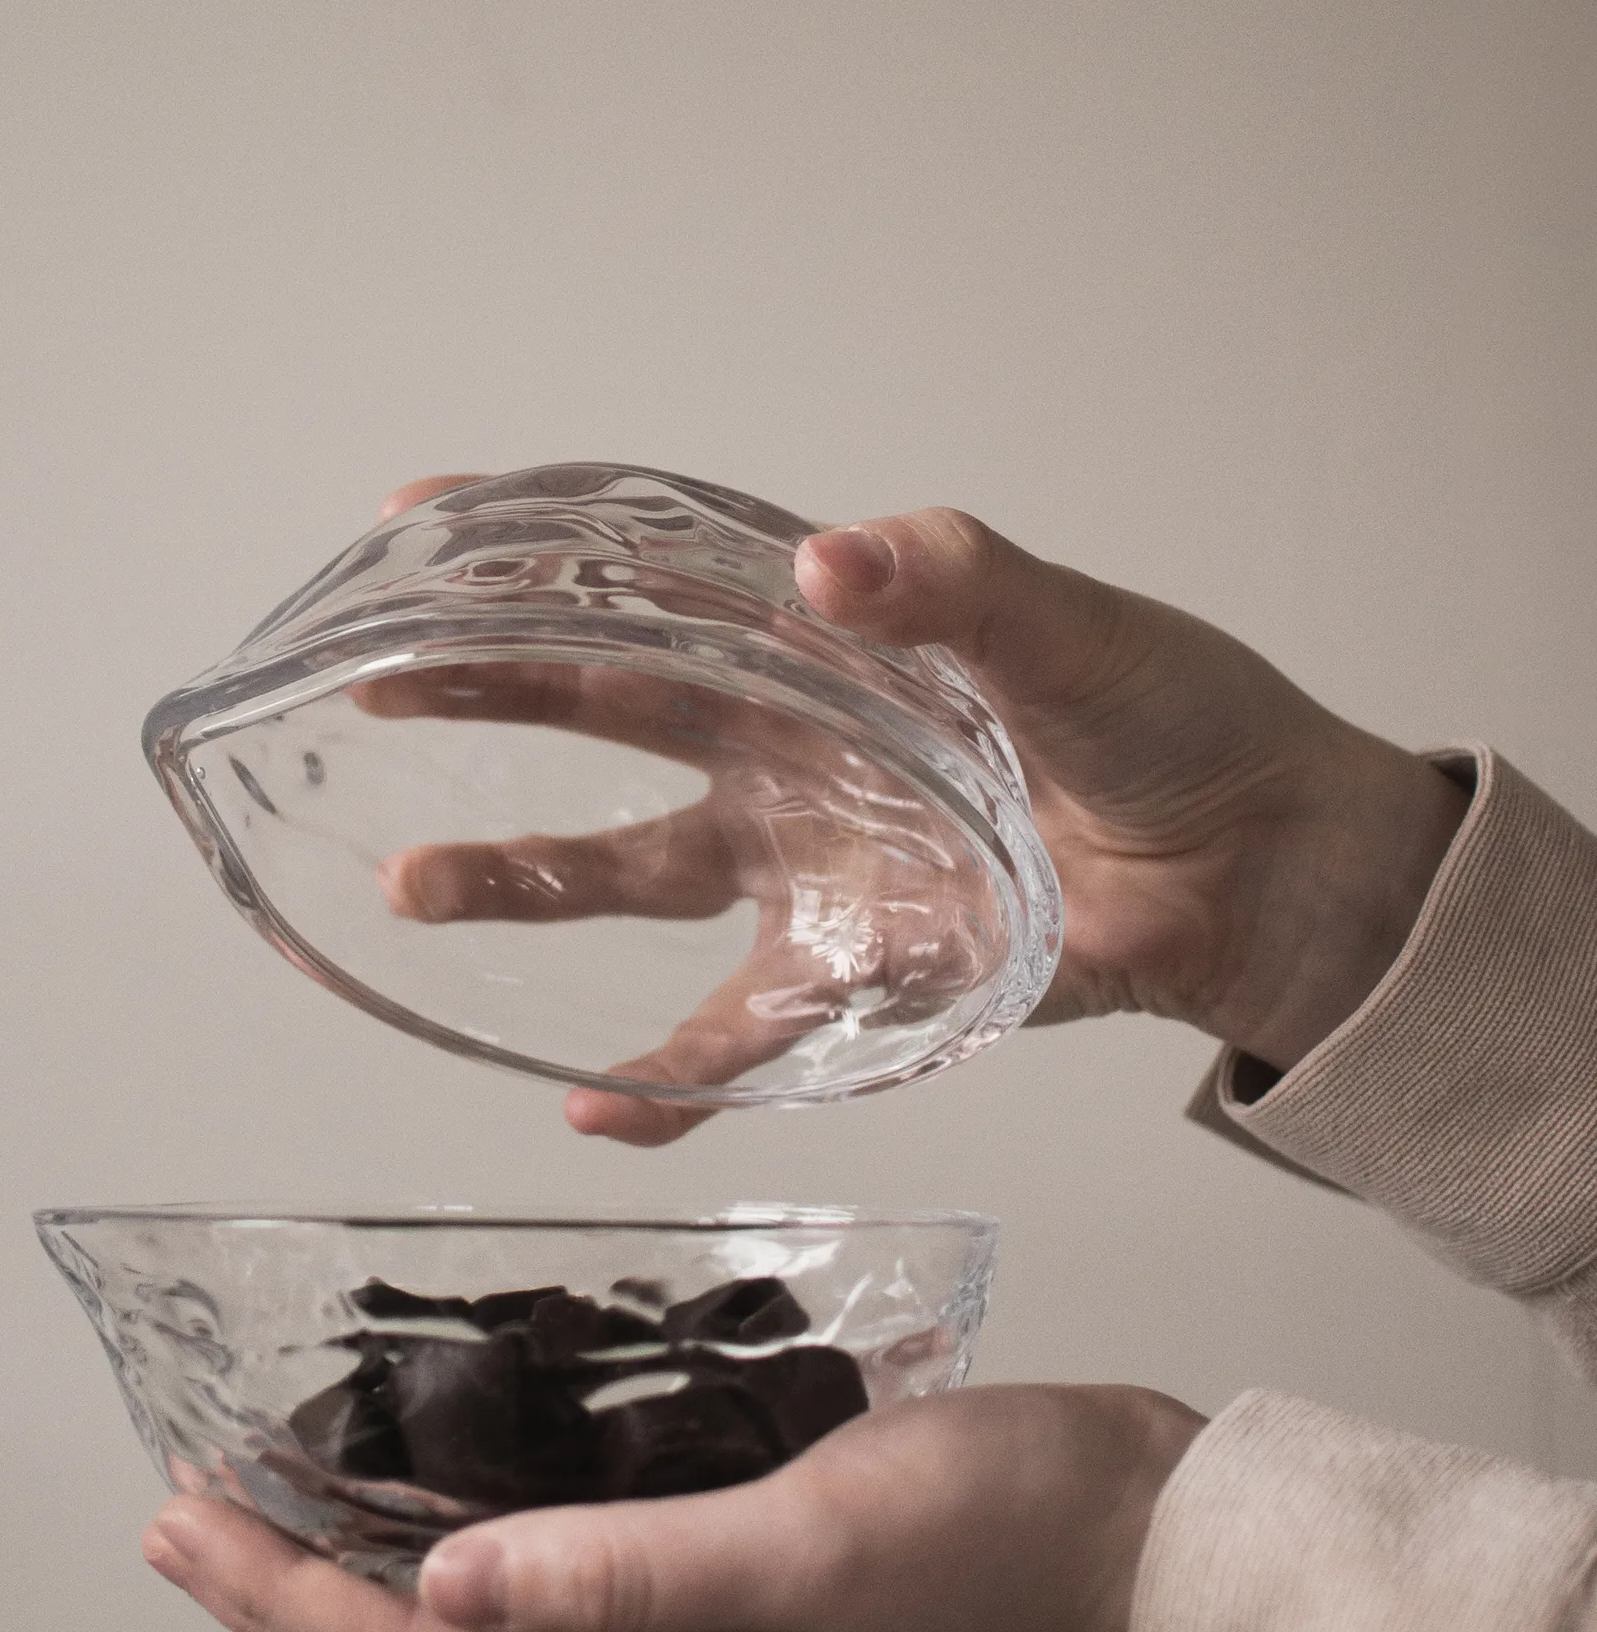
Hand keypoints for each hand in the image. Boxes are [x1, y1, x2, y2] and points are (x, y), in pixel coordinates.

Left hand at [140, 1384, 1204, 1631]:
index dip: (294, 1605)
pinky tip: (425, 1476)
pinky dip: (461, 1524)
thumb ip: (628, 1566)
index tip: (187, 1529)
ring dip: (359, 1560)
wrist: (1125, 1517)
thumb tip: (450, 1582)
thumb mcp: (807, 1537)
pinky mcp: (714, 1573)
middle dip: (290, 1592)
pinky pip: (548, 1568)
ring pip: (478, 1615)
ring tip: (257, 1496)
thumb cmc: (994, 1525)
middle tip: (174, 1514)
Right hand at [367, 485, 1465, 1137]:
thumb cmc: (1178, 718)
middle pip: (607, 710)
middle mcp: (793, 746)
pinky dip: (666, 1085)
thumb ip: (955, 586)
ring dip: (521, 881)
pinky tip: (589, 1113)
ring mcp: (810, 864)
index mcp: (831, 640)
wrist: (1266, 864)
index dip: (538, 545)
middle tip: (365, 684)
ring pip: (632, 875)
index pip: (658, 574)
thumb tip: (828, 565)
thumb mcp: (1070, 627)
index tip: (416, 517)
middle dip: (483, 692)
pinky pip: (737, 1039)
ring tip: (412, 888)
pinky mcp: (856, 976)